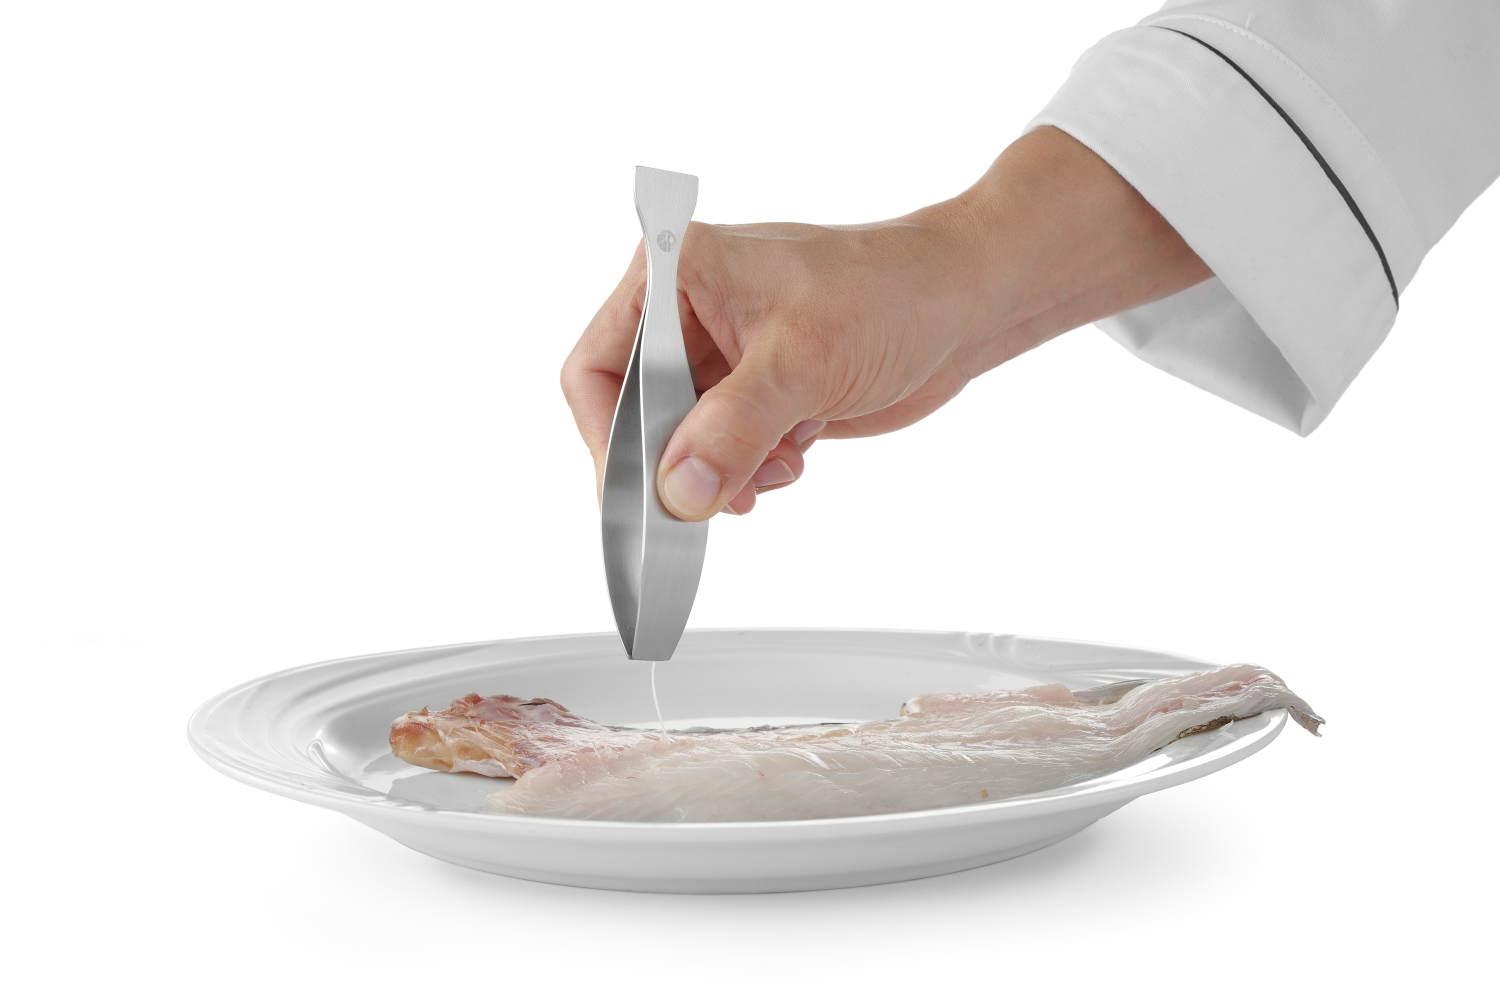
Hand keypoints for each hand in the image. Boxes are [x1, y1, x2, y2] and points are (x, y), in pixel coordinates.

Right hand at [561, 127, 1210, 519]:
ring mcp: (724, 353)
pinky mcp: (758, 388)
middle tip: (711, 497)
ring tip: (773, 466)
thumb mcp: (800, 364)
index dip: (609, 436)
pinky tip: (792, 456)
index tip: (638, 491)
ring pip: (683, 441)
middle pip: (638, 413)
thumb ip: (729, 432)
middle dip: (679, 461)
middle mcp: (688, 310)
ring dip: (722, 469)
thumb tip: (676, 492)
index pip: (598, 366)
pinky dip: (751, 468)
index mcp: (675, 271)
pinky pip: (724, 449)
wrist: (967, 305)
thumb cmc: (892, 291)